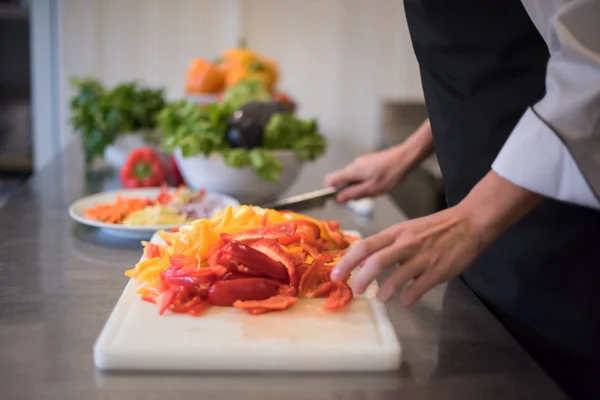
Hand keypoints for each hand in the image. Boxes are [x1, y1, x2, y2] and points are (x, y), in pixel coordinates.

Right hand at [325, 119, 433, 202]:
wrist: (405, 158)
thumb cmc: (390, 174)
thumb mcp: (371, 189)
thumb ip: (353, 194)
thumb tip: (338, 199)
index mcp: (351, 171)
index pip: (330, 180)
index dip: (330, 191)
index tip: (338, 200)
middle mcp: (353, 165)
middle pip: (341, 180)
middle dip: (347, 192)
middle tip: (361, 198)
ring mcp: (361, 162)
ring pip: (352, 178)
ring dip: (357, 187)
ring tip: (373, 191)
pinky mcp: (368, 162)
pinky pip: (360, 174)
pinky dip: (364, 182)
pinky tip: (377, 185)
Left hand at [331, 205, 482, 305]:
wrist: (470, 223)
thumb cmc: (436, 228)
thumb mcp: (407, 230)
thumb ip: (387, 245)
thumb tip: (363, 262)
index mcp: (396, 233)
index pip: (364, 246)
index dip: (347, 262)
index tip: (335, 276)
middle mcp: (406, 244)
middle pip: (376, 261)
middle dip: (361, 279)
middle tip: (355, 290)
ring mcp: (422, 258)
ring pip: (396, 277)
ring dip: (384, 291)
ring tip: (380, 298)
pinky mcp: (438, 271)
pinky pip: (418, 289)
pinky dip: (408, 297)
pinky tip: (406, 300)